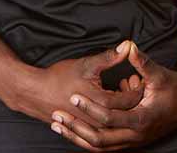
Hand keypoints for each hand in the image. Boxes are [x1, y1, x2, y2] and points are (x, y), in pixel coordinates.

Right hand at [10, 40, 144, 129]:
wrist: (36, 93)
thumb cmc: (60, 78)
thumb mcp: (87, 64)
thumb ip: (110, 57)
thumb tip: (127, 46)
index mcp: (102, 103)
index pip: (131, 100)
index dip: (138, 88)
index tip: (139, 78)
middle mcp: (98, 120)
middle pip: (126, 113)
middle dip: (133, 99)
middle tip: (131, 84)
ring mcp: (91, 128)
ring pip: (116, 123)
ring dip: (122, 109)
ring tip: (120, 92)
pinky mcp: (85, 131)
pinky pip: (104, 128)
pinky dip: (110, 117)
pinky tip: (108, 105)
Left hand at [49, 40, 176, 150]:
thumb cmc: (174, 87)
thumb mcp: (158, 74)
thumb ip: (141, 62)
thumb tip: (129, 45)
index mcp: (142, 119)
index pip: (109, 117)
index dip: (90, 107)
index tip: (73, 95)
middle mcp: (136, 135)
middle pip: (100, 139)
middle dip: (76, 127)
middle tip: (57, 116)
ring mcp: (133, 142)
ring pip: (99, 147)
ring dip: (78, 137)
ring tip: (58, 125)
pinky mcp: (130, 142)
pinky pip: (104, 147)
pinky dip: (87, 140)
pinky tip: (72, 130)